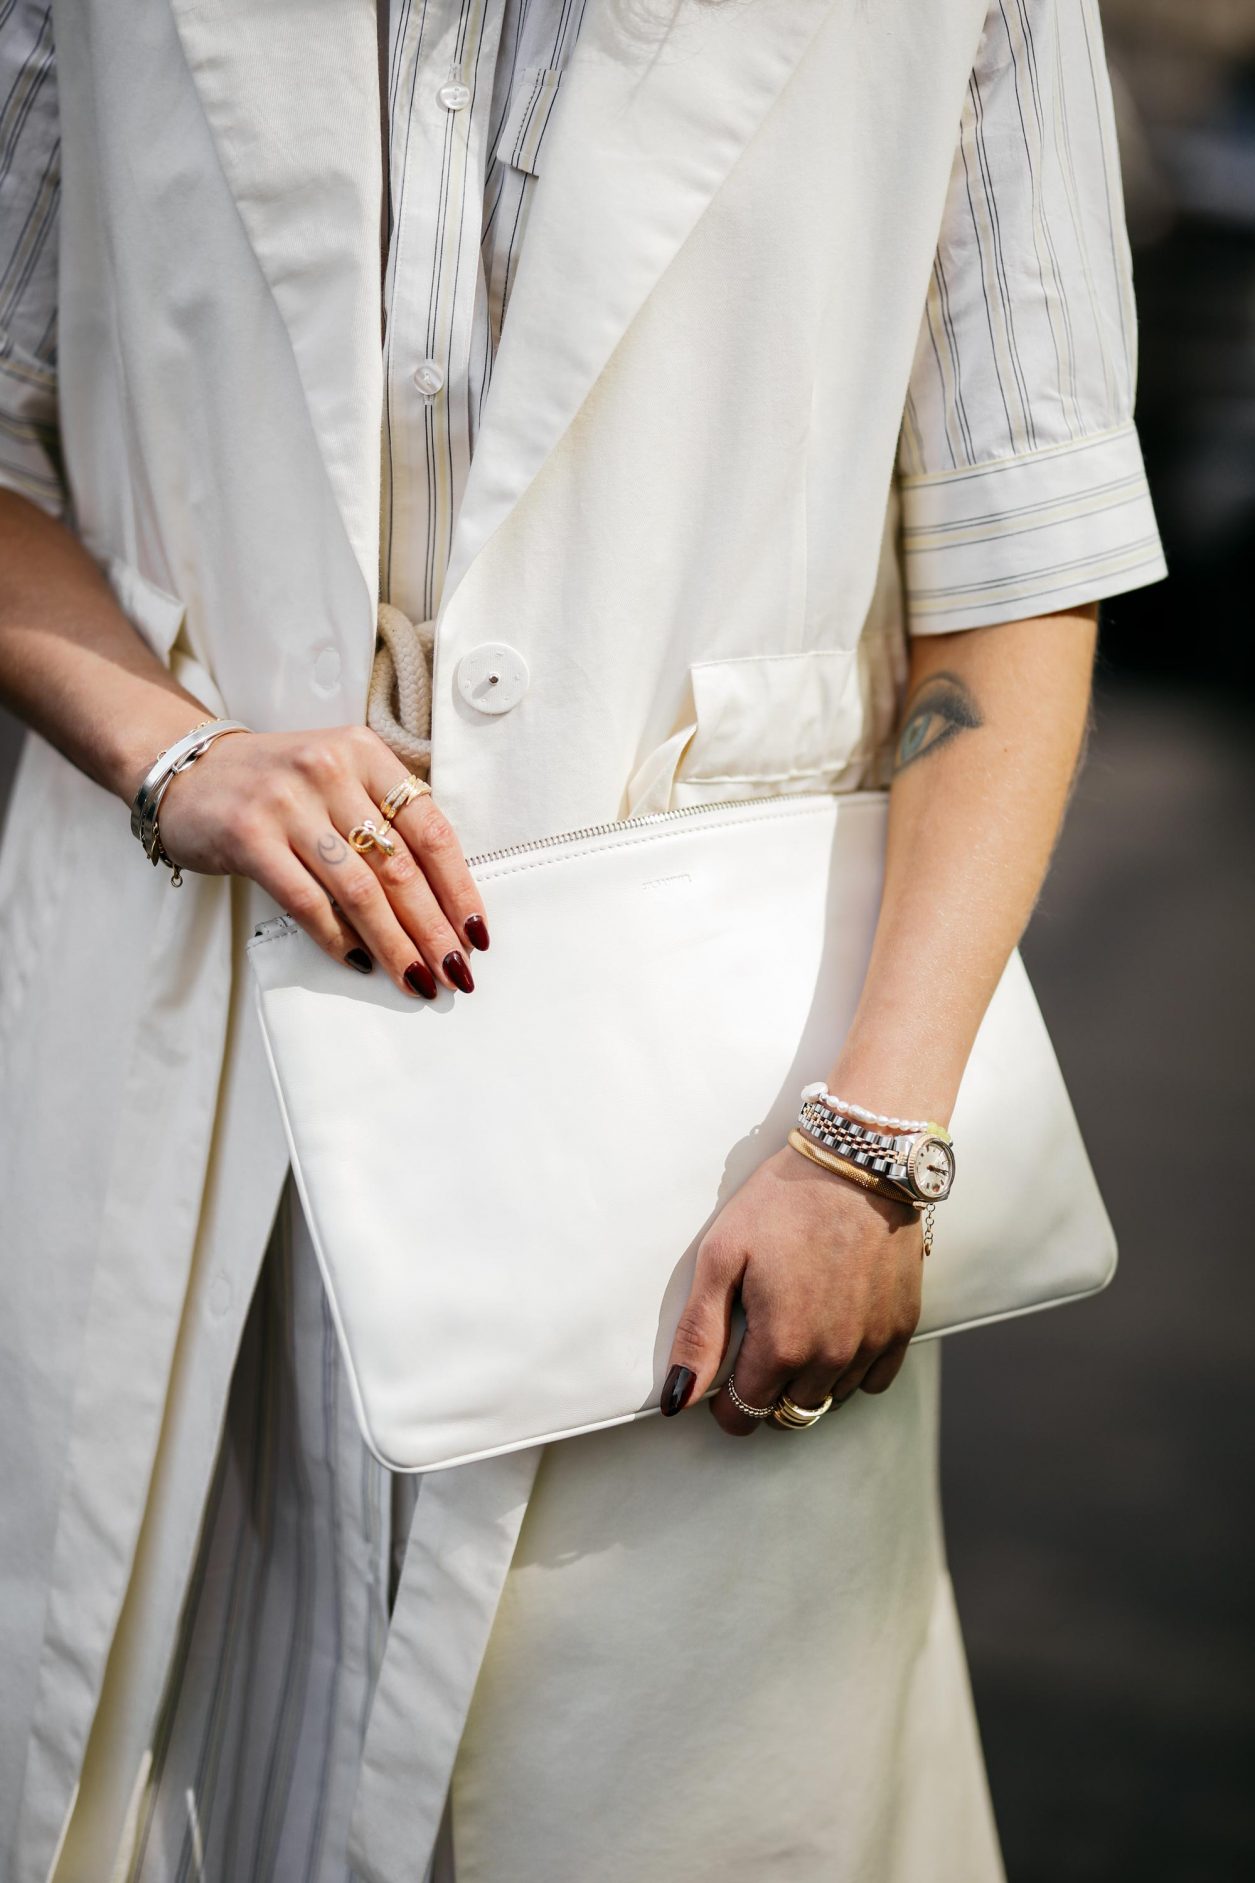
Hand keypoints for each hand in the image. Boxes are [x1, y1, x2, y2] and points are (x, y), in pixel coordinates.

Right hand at [156, 724, 486, 994]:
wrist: (187, 770)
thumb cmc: (277, 786)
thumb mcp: (338, 779)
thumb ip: (384, 821)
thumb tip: (441, 903)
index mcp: (364, 753)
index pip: (430, 829)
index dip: (459, 888)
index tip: (476, 933)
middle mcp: (329, 770)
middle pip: (400, 866)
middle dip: (433, 929)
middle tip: (455, 971)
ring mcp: (286, 802)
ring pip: (359, 890)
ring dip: (394, 944)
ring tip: (415, 979)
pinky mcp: (248, 836)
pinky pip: (306, 902)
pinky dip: (337, 938)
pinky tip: (359, 963)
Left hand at [661, 1145, 923, 1432]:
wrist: (857, 1164)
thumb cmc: (783, 1202)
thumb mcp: (722, 1257)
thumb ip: (699, 1334)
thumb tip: (679, 1399)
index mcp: (781, 1345)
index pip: (744, 1415)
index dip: (725, 1402)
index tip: (723, 1375)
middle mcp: (830, 1358)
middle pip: (786, 1412)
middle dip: (765, 1391)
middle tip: (757, 1341)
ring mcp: (870, 1345)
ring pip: (829, 1399)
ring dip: (807, 1381)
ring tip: (796, 1328)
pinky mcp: (901, 1327)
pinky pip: (872, 1382)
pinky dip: (850, 1370)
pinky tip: (835, 1332)